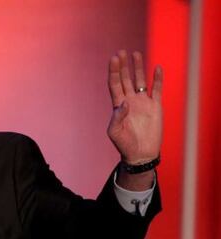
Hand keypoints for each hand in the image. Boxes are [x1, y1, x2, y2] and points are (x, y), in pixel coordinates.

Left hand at [107, 50, 162, 164]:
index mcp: (118, 105)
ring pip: (140, 81)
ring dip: (138, 68)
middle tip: (121, 52)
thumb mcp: (115, 132)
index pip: (114, 84)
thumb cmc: (124, 144)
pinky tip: (157, 68)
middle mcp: (130, 100)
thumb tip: (125, 102)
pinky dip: (157, 79)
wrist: (140, 154)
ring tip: (135, 54)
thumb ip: (117, 117)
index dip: (113, 72)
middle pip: (125, 79)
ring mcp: (143, 102)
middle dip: (123, 66)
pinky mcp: (155, 106)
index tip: (113, 59)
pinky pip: (157, 89)